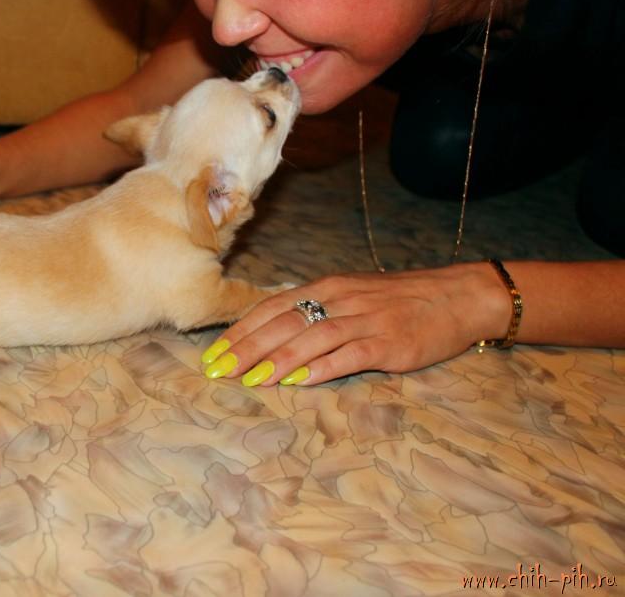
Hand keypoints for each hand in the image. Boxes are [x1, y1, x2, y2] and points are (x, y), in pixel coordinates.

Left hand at [199, 263, 510, 386]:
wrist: (457, 297)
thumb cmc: (398, 301)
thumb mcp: (351, 296)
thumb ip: (314, 312)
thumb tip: (270, 335)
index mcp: (326, 287)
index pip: (271, 308)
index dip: (240, 331)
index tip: (212, 354)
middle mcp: (340, 299)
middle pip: (283, 323)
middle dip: (246, 348)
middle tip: (218, 370)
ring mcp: (365, 320)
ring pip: (311, 338)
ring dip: (276, 359)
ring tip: (249, 380)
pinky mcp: (389, 344)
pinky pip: (349, 355)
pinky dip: (321, 368)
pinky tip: (298, 381)